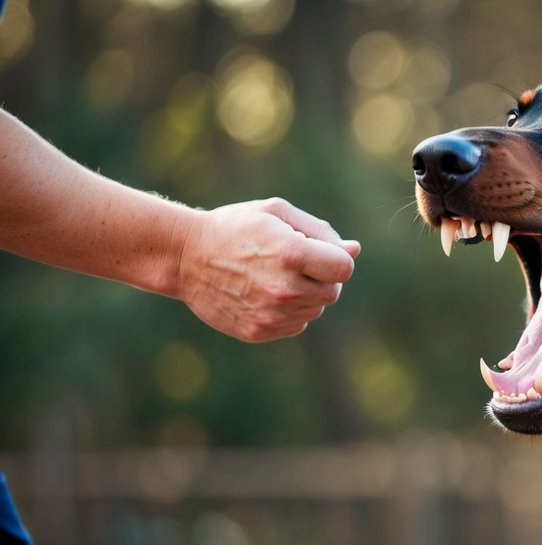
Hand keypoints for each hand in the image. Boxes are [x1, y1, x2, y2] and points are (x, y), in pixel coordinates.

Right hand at [174, 198, 360, 341]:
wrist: (185, 257)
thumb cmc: (235, 227)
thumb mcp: (277, 213)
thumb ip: (320, 231)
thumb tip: (354, 250)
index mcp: (292, 255)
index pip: (344, 269)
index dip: (337, 259)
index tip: (318, 253)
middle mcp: (285, 289)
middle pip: (333, 292)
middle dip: (322, 277)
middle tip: (294, 263)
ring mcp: (272, 314)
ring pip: (316, 310)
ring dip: (306, 295)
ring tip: (274, 276)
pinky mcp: (259, 331)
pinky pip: (296, 325)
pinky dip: (290, 312)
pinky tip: (265, 293)